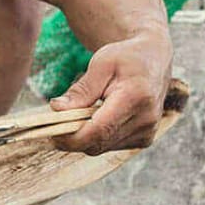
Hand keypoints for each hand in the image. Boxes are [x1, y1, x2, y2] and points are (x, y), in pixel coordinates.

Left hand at [51, 31, 172, 153]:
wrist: (154, 58)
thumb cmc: (126, 57)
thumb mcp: (101, 63)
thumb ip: (81, 90)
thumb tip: (57, 109)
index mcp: (136, 97)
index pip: (99, 130)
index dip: (71, 137)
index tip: (50, 132)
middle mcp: (146, 119)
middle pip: (98, 143)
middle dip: (73, 137)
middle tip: (56, 122)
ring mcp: (147, 132)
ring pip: (102, 148)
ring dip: (85, 137)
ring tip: (78, 115)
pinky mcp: (145, 139)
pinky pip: (111, 146)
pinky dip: (98, 137)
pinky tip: (96, 118)